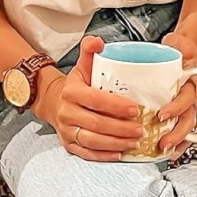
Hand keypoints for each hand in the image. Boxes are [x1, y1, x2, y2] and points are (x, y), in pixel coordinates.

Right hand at [39, 36, 143, 160]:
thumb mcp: (83, 67)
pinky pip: (86, 153)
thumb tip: (97, 41)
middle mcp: (67, 112)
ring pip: (92, 141)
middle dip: (121, 128)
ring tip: (135, 141)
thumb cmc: (78, 85)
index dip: (116, 106)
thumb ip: (90, 53)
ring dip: (116, 143)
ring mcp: (66, 130)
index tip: (135, 109)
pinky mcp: (69, 144)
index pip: (95, 100)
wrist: (54, 102)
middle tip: (142, 129)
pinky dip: (104, 155)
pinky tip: (120, 154)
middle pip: (97, 124)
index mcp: (71, 92)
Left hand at [159, 32, 196, 158]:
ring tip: (164, 152)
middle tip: (163, 143)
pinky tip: (165, 154)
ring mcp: (184, 108)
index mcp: (189, 84)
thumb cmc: (177, 50)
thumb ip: (183, 45)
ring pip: (185, 129)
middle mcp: (189, 99)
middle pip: (188, 120)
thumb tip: (188, 52)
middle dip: (177, 134)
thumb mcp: (179, 43)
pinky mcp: (177, 113)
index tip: (162, 115)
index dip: (176, 108)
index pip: (187, 98)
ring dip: (176, 141)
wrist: (180, 53)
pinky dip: (176, 144)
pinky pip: (180, 131)